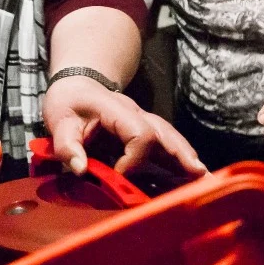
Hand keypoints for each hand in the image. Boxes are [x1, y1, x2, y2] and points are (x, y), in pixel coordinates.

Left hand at [42, 75, 205, 175]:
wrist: (76, 85)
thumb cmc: (68, 102)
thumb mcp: (58, 120)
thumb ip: (66, 145)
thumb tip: (81, 170)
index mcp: (118, 110)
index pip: (140, 133)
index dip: (135, 158)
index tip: (120, 176)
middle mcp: (137, 115)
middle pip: (166, 132)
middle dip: (182, 155)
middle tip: (199, 175)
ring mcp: (143, 122)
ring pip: (171, 138)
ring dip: (186, 158)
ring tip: (205, 179)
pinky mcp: (144, 133)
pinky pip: (166, 145)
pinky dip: (180, 159)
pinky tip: (192, 176)